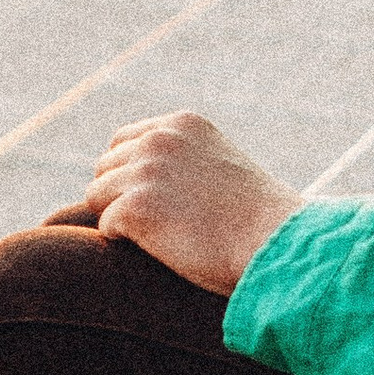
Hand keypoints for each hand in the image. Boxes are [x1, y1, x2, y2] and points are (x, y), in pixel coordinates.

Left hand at [85, 112, 300, 293]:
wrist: (277, 243)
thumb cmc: (258, 220)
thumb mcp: (222, 168)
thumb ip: (186, 162)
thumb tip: (144, 183)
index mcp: (182, 124)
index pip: (124, 141)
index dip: (128, 175)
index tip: (150, 202)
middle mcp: (159, 139)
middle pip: (105, 167)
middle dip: (119, 196)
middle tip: (150, 228)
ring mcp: (145, 170)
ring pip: (97, 195)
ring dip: (118, 219)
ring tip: (155, 240)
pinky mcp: (136, 206)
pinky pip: (104, 225)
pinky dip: (123, 243)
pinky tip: (157, 250)